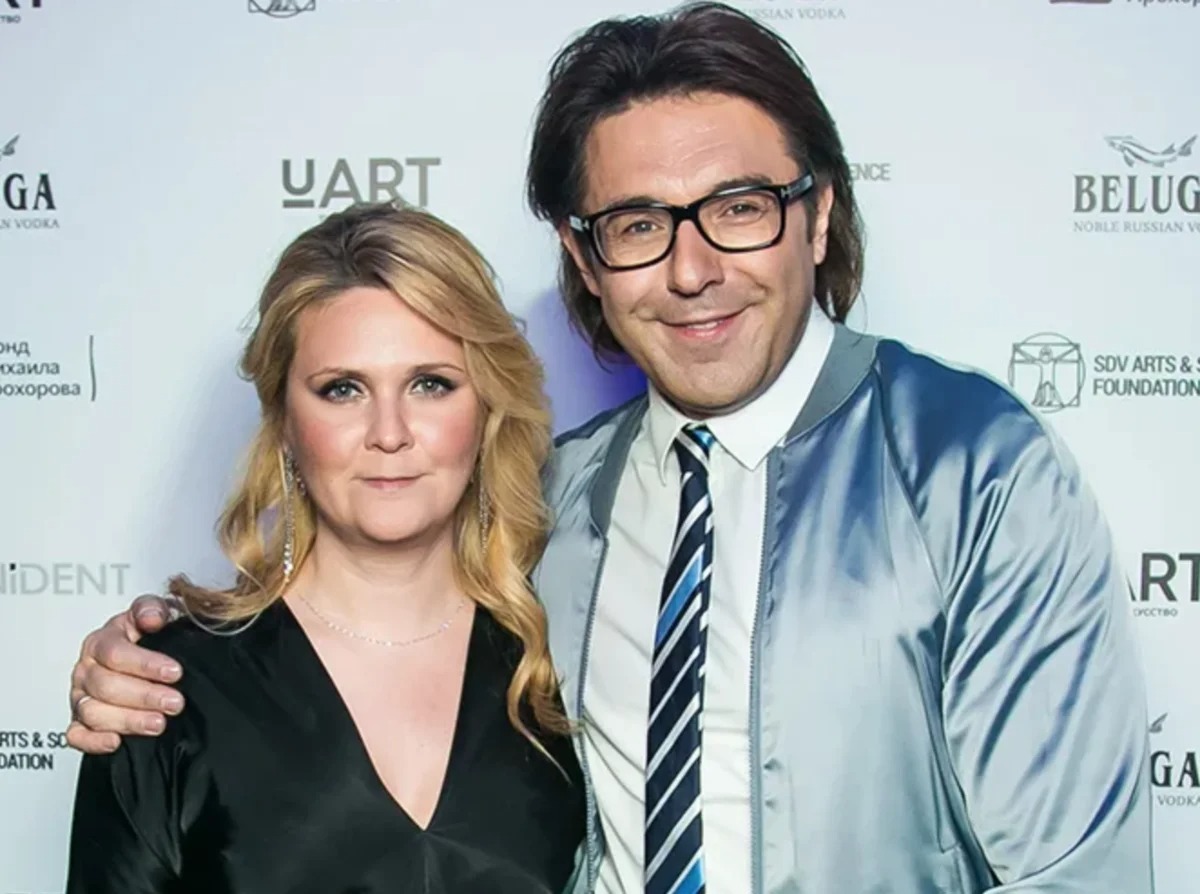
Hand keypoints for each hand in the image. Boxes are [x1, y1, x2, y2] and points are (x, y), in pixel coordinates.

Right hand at [66, 594, 185, 753]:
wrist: (145, 654)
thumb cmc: (147, 636)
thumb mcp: (152, 613)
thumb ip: (151, 609)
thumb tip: (152, 617)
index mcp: (100, 642)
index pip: (115, 653)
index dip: (145, 663)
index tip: (175, 672)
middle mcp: (87, 670)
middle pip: (106, 685)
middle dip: (144, 696)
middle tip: (174, 702)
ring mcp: (81, 697)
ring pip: (93, 712)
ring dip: (128, 720)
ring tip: (158, 723)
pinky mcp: (80, 722)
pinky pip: (76, 735)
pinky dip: (92, 741)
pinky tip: (116, 742)